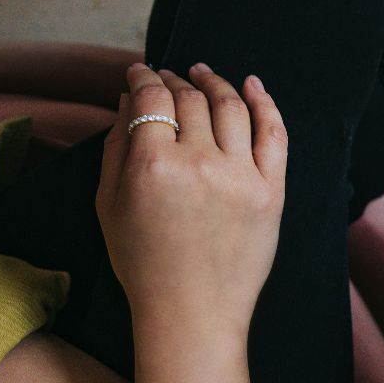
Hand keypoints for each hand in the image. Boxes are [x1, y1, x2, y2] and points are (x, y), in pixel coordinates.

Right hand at [97, 63, 287, 333]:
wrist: (192, 310)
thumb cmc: (143, 261)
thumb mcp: (109, 204)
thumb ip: (116, 148)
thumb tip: (127, 101)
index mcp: (153, 164)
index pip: (151, 98)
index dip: (143, 77)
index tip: (139, 72)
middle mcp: (200, 162)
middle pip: (190, 99)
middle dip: (175, 80)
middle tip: (169, 76)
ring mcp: (241, 175)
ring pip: (231, 107)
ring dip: (216, 83)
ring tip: (204, 74)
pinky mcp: (271, 191)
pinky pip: (274, 133)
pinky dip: (265, 102)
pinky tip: (253, 85)